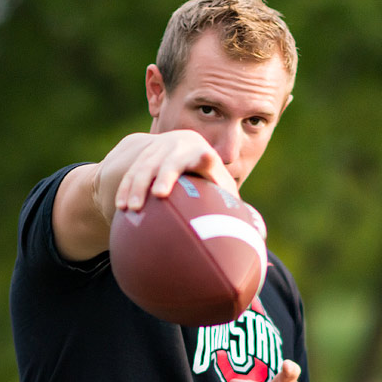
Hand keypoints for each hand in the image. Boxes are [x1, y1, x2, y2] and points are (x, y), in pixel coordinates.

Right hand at [95, 130, 238, 217]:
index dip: (200, 159)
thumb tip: (260, 236)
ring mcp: (161, 147)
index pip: (203, 156)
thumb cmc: (210, 188)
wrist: (184, 158)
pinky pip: (132, 170)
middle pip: (170, 158)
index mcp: (205, 155)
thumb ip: (239, 212)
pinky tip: (121, 207)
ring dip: (137, 186)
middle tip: (158, 196)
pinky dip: (126, 187)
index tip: (200, 167)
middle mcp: (182, 146)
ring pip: (146, 164)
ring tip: (131, 209)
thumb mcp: (222, 194)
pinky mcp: (145, 154)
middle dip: (163, 176)